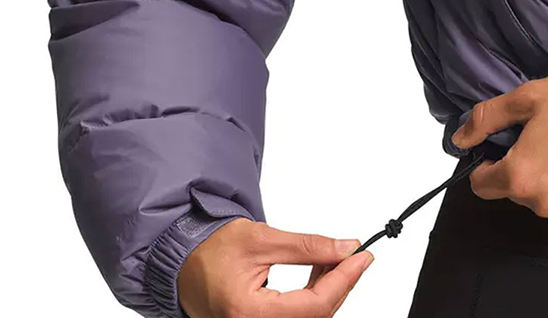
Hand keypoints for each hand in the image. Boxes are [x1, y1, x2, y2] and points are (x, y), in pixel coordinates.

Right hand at [178, 218, 372, 317]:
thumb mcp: (262, 238)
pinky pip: (297, 317)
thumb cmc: (213, 249)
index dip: (344, 280)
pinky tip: (319, 272)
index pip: (314, 305)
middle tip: (354, 255)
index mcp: (249, 313)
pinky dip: (314, 296)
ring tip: (334, 258)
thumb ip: (307, 246)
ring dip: (328, 290)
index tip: (362, 257)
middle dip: (340, 284)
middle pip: (316, 316)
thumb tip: (345, 247)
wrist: (185, 260)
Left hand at [451, 67, 547, 223]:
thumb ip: (487, 119)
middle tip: (539, 137)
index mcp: (522, 177)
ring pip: (544, 200)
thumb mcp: (527, 97)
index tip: (500, 146)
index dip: (485, 164)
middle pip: (514, 192)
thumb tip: (460, 138)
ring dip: (546, 180)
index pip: (481, 186)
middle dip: (518, 168)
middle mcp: (546, 204)